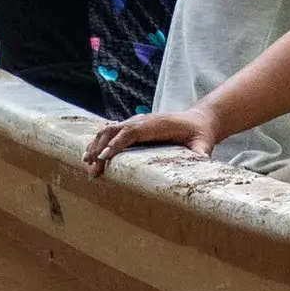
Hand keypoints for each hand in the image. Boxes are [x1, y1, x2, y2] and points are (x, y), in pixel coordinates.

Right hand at [86, 106, 214, 170]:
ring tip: (86, 163)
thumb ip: (200, 152)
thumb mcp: (203, 144)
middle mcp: (142, 121)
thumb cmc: (199, 135)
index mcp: (156, 125)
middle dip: (100, 148)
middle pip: (114, 131)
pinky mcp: (133, 128)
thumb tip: (200, 162)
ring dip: (96, 145)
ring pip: (109, 130)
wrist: (198, 122)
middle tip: (92, 169)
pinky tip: (91, 156)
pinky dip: (99, 142)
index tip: (105, 158)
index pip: (131, 132)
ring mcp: (136, 123)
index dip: (117, 144)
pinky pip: (111, 133)